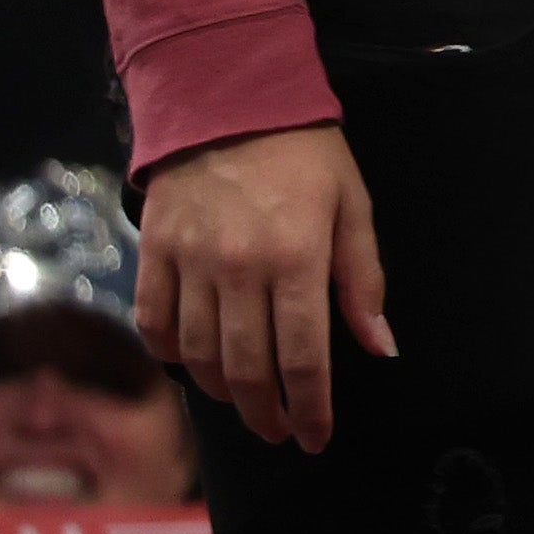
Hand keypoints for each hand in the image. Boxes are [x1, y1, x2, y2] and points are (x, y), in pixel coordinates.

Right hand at [136, 123, 394, 450]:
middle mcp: (238, 269)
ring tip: (245, 402)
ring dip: (223, 392)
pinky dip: (170, 355)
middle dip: (267, 414)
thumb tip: (379, 347)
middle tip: (282, 432)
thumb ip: (363, 280)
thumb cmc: (304, 153)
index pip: (303, 358)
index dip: (310, 408)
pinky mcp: (154, 252)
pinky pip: (154, 324)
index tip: (316, 437)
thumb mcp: (352, 206)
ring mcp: (189, 262)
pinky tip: (192, 364)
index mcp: (296, 258)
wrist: (227, 96)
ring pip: (199, 356)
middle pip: (247, 369)